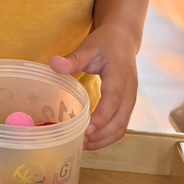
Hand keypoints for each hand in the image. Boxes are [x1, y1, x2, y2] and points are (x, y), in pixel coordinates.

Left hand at [50, 24, 137, 149]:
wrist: (123, 39)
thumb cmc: (105, 43)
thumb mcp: (88, 47)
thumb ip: (73, 59)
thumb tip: (53, 63)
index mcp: (119, 74)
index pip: (113, 99)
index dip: (102, 117)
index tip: (86, 129)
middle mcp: (129, 89)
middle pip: (120, 119)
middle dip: (101, 135)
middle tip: (79, 141)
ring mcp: (131, 98)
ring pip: (122, 126)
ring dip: (105, 139)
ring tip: (83, 144)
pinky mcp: (128, 104)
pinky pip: (121, 125)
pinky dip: (108, 136)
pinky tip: (92, 139)